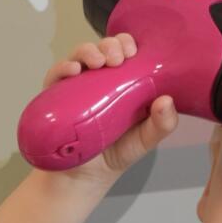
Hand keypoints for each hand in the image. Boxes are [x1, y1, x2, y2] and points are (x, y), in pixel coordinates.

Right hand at [43, 33, 178, 176]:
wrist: (85, 178)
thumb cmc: (116, 154)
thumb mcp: (145, 140)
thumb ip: (162, 124)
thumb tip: (166, 100)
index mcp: (122, 81)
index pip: (124, 50)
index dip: (127, 43)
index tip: (132, 52)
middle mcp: (98, 79)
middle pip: (103, 47)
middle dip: (111, 45)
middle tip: (117, 59)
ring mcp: (76, 86)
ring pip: (80, 56)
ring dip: (88, 51)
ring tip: (97, 62)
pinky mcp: (55, 97)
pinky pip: (56, 75)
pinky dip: (63, 67)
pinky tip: (73, 71)